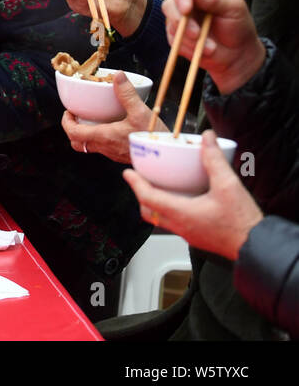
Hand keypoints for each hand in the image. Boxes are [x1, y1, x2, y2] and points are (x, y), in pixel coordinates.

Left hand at [61, 71, 164, 162]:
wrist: (169, 159)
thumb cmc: (154, 138)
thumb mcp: (142, 113)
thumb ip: (127, 94)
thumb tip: (118, 76)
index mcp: (104, 137)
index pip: (73, 133)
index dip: (66, 121)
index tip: (69, 111)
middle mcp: (105, 148)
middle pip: (77, 143)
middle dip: (73, 129)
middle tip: (77, 116)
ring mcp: (113, 154)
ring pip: (90, 147)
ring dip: (86, 133)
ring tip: (93, 119)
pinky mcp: (121, 156)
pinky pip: (103, 148)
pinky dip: (99, 137)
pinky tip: (111, 127)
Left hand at [123, 130, 262, 259]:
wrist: (258, 246)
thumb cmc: (243, 222)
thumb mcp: (228, 185)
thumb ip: (214, 160)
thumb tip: (207, 139)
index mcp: (181, 213)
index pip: (148, 198)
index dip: (136, 184)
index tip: (128, 173)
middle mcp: (180, 226)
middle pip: (149, 211)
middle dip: (141, 194)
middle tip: (139, 180)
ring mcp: (188, 234)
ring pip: (161, 219)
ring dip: (155, 204)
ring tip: (158, 187)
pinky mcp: (197, 237)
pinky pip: (175, 224)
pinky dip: (169, 210)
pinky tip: (182, 201)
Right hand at [161, 0, 264, 94]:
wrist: (238, 54)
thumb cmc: (239, 26)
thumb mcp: (234, 8)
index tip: (187, 9)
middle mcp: (186, 3)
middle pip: (169, 4)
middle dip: (181, 21)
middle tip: (197, 35)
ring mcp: (179, 21)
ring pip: (171, 25)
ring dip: (190, 39)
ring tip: (210, 47)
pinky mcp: (176, 38)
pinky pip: (174, 42)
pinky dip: (189, 48)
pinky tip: (203, 50)